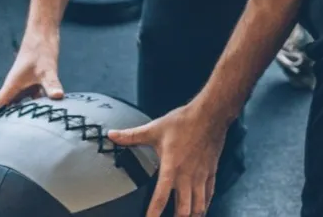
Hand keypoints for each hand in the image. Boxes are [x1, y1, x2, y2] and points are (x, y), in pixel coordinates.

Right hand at [0, 37, 63, 130]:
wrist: (43, 34)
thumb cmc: (42, 50)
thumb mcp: (47, 69)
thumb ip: (52, 84)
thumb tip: (58, 97)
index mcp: (12, 86)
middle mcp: (15, 88)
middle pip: (4, 110)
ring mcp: (24, 85)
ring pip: (19, 106)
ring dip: (17, 119)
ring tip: (19, 138)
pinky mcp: (34, 83)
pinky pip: (32, 101)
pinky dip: (35, 110)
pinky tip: (44, 120)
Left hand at [108, 102, 229, 216]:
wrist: (210, 115)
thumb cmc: (184, 122)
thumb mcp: (154, 129)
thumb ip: (131, 136)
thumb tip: (112, 135)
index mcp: (171, 167)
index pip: (161, 197)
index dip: (154, 213)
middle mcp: (187, 176)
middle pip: (184, 209)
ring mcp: (200, 176)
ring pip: (199, 206)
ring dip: (192, 216)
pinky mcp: (210, 172)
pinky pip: (209, 194)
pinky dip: (205, 205)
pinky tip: (200, 209)